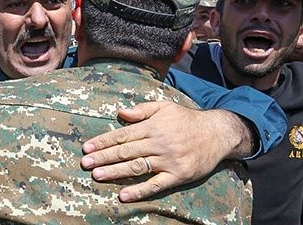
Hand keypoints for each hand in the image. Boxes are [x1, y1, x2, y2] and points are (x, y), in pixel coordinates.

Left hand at [81, 101, 249, 201]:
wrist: (217, 133)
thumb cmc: (186, 119)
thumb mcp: (165, 107)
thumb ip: (142, 109)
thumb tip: (121, 112)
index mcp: (153, 126)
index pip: (122, 134)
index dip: (104, 141)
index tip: (88, 147)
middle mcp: (158, 143)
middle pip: (125, 151)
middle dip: (104, 157)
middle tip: (86, 164)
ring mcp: (168, 160)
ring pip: (137, 167)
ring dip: (115, 172)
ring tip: (97, 176)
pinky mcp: (178, 175)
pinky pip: (156, 185)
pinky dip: (140, 191)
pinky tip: (124, 195)